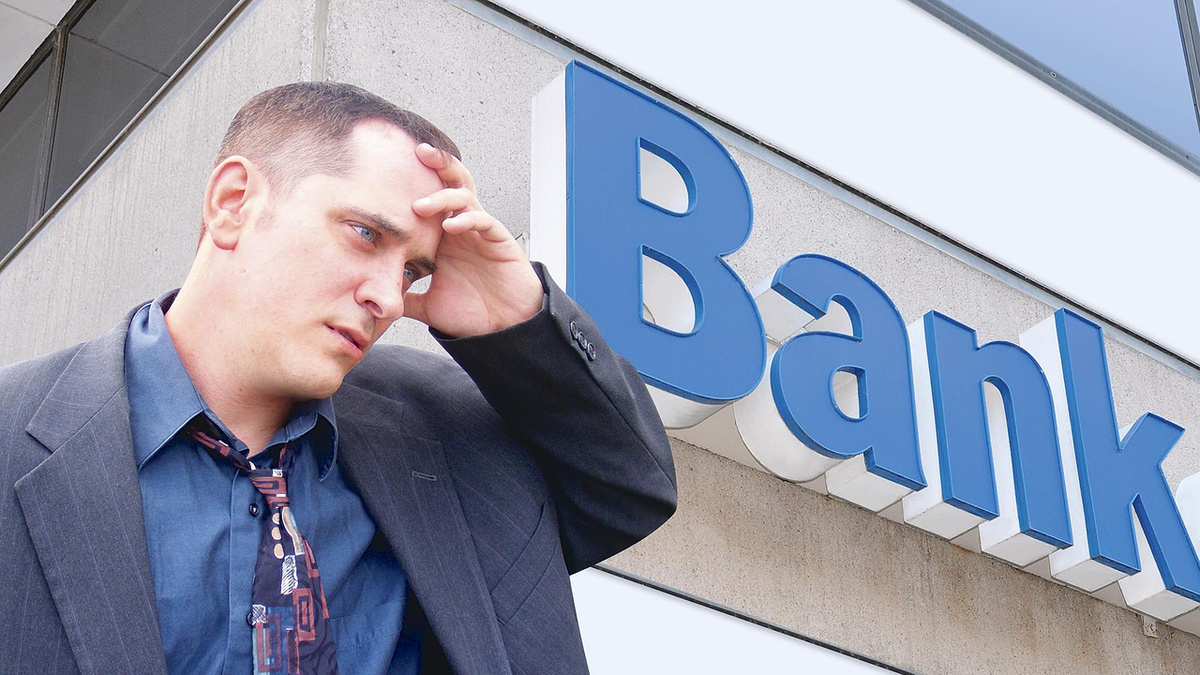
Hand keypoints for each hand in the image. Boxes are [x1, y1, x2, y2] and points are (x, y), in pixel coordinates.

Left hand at [403, 143, 543, 337]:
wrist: (504, 330)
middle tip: (417, 151)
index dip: (415, 181)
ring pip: (465, 197)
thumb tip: (373, 300)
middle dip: (438, 164)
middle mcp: (461, 228)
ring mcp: (481, 233)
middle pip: (451, 183)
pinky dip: (467, 219)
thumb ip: (404, 298)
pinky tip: (451, 225)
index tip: (389, 169)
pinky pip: (484, 220)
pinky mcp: (499, 241)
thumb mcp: (427, 306)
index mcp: (444, 237)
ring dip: (443, 196)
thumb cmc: (472, 315)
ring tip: (421, 206)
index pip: (430, 198)